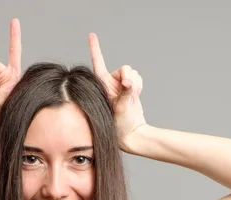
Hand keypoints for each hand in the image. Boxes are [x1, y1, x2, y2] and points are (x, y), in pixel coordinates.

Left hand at [88, 33, 146, 152]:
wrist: (131, 133)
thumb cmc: (121, 125)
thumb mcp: (121, 109)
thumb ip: (125, 93)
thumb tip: (129, 82)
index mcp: (102, 87)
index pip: (98, 64)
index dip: (95, 49)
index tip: (92, 35)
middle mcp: (110, 84)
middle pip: (123, 68)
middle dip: (129, 76)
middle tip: (130, 88)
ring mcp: (119, 86)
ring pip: (132, 73)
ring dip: (135, 83)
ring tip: (132, 98)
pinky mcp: (129, 88)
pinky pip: (137, 78)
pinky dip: (139, 85)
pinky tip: (135, 96)